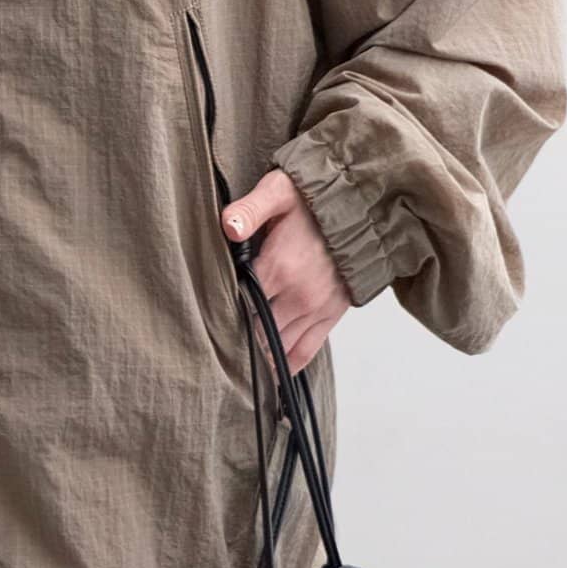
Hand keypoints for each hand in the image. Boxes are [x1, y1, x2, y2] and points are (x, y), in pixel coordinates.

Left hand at [219, 169, 350, 377]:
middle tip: (211, 354)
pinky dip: (288, 365)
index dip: (219, 317)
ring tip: (236, 369)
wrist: (365, 206)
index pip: (240, 304)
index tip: (201, 327)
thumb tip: (229, 225)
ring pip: (280, 346)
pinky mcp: (332, 314)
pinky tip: (271, 375)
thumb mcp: (278, 192)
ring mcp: (317, 308)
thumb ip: (250, 209)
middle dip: (236, 340)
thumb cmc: (315, 198)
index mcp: (279, 266)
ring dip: (259, 356)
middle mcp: (300, 294)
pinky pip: (307, 350)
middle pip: (257, 331)